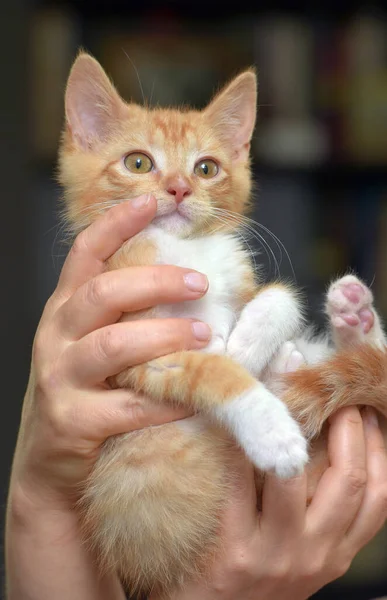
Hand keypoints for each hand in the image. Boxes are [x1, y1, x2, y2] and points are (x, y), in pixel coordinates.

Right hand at [10, 194, 209, 507]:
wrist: (51, 464)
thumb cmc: (89, 394)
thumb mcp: (97, 346)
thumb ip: (129, 318)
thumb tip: (193, 289)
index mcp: (66, 309)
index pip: (85, 253)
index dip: (116, 223)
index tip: (152, 201)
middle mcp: (56, 335)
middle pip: (103, 293)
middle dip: (156, 282)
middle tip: (201, 284)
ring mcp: (59, 377)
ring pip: (114, 345)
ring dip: (165, 337)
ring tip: (205, 338)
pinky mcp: (71, 420)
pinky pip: (128, 405)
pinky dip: (166, 398)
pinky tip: (195, 397)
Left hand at [164, 406, 386, 599]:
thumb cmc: (257, 574)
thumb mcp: (302, 552)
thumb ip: (319, 511)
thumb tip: (326, 443)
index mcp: (338, 553)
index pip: (378, 496)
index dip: (379, 446)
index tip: (368, 410)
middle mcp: (316, 554)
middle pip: (348, 480)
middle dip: (346, 427)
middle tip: (334, 393)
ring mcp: (276, 554)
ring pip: (295, 477)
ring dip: (291, 428)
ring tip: (287, 395)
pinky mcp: (235, 550)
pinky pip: (240, 482)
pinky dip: (241, 445)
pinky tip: (240, 420)